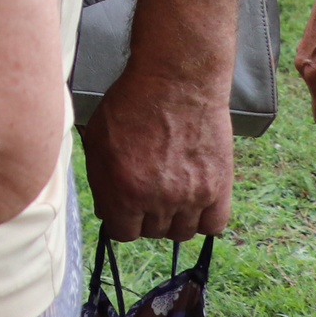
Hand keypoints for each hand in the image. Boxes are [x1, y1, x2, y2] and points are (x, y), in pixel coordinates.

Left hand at [78, 68, 232, 240]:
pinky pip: (213, 226)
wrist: (175, 83)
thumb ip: (101, 181)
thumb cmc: (130, 105)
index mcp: (122, 190)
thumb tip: (107, 211)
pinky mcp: (218, 188)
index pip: (122, 233)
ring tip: (170, 195)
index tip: (124, 208)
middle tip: (147, 193)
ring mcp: (191, 196)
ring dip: (173, 219)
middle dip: (145, 216)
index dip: (121, 220)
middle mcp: (157, 200)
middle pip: (152, 233)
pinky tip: (194, 202)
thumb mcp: (97, 140)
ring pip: (182, 233)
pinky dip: (203, 219)